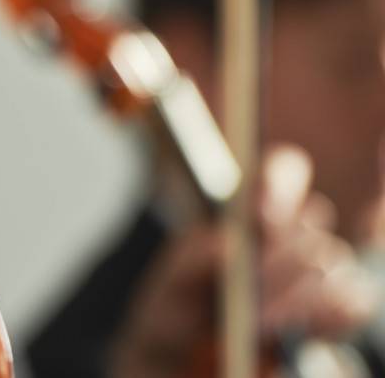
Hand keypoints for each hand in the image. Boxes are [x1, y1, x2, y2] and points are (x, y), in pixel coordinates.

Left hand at [111, 145, 378, 377]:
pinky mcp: (332, 314)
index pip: (285, 168)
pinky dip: (329, 316)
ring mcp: (316, 273)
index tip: (262, 217)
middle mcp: (289, 234)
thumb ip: (194, 257)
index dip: (281, 182)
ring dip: (296, 295)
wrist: (182, 358)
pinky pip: (353, 303)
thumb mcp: (170, 278)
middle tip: (249, 290)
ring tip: (260, 321)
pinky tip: (302, 329)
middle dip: (278, 262)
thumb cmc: (178, 306)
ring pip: (333, 265)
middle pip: (310, 228)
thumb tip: (230, 244)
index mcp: (249, 210)